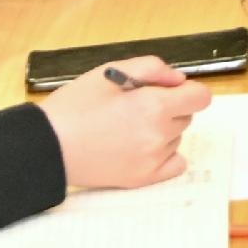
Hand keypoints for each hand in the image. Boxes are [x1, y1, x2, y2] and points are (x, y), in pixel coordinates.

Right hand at [38, 62, 208, 190]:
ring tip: (126, 127)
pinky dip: (165, 154)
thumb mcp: (110, 72)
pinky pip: (174, 164)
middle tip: (134, 107)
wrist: (46, 146)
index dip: (186, 90)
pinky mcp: (142, 179)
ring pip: (175, 137)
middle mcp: (158, 135)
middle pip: (186, 116)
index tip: (168, 90)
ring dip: (161, 130)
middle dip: (168, 107)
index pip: (200, 97)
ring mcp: (151, 160)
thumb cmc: (74, 107)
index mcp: (153, 106)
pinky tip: (142, 147)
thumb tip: (179, 79)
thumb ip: (153, 68)